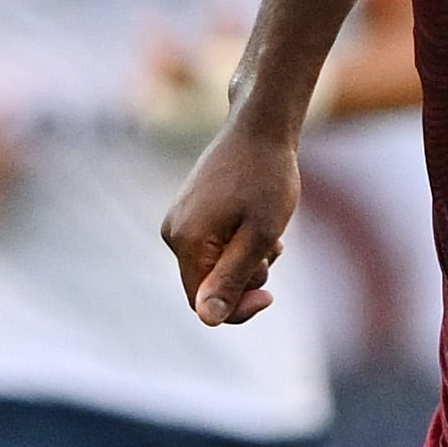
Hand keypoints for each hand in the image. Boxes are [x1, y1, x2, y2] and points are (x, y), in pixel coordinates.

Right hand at [162, 114, 304, 327]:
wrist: (260, 126)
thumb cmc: (267, 178)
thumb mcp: (260, 235)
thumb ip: (232, 278)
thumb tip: (207, 320)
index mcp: (186, 241)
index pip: (202, 303)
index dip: (236, 309)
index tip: (270, 296)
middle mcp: (173, 232)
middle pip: (207, 285)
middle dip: (245, 279)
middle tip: (274, 250)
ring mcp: (180, 220)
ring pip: (215, 265)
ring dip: (248, 261)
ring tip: (271, 233)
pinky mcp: (191, 210)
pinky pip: (214, 246)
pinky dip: (240, 244)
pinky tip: (260, 223)